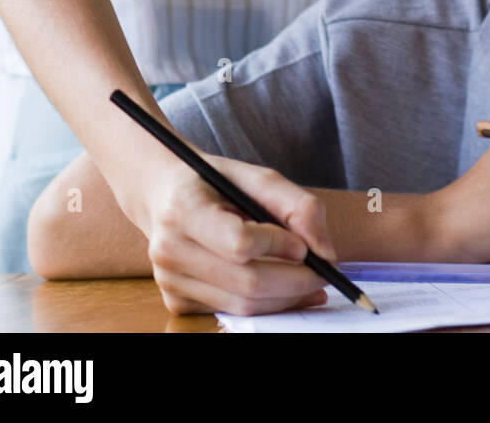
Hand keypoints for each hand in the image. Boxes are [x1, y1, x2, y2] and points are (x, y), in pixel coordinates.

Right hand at [145, 155, 336, 315]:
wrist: (164, 195)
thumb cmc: (215, 183)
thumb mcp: (255, 177)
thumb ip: (296, 206)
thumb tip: (325, 252)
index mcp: (184, 208)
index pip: (240, 243)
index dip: (278, 246)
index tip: (304, 246)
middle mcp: (170, 248)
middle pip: (247, 282)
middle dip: (295, 282)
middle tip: (325, 273)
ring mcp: (169, 280)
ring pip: (243, 305)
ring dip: (286, 298)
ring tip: (310, 282)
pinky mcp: (175, 300)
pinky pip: (232, 312)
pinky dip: (265, 304)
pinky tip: (281, 288)